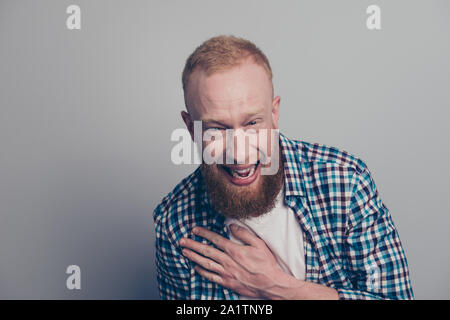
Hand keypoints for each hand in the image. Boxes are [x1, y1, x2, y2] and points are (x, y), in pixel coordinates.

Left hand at [179, 224, 300, 298]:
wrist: (270, 284)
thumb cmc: (266, 264)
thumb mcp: (258, 244)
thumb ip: (244, 233)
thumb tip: (231, 226)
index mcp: (235, 251)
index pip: (215, 239)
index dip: (204, 233)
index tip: (194, 230)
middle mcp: (228, 262)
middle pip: (206, 251)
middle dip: (193, 245)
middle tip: (182, 240)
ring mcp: (226, 273)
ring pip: (205, 263)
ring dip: (193, 257)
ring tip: (184, 252)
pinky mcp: (227, 283)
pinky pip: (211, 276)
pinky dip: (201, 271)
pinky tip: (195, 267)